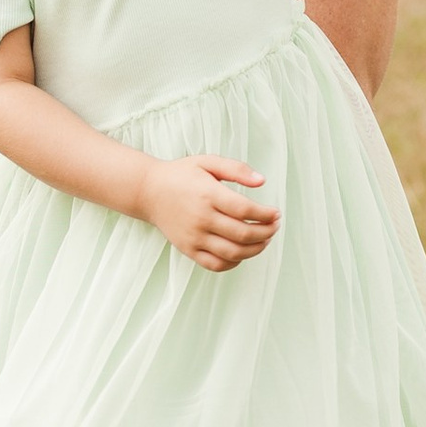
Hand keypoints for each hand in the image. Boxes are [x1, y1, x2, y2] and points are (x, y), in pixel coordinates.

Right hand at [139, 154, 279, 268]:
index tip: (276, 213)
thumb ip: (236, 169)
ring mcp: (194, 237)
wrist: (149, 191)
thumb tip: (262, 181)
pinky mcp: (188, 250)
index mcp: (208, 195)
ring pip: (232, 253)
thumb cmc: (181, 175)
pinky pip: (215, 264)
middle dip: (266, 233)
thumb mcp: (208, 162)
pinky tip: (243, 252)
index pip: (245, 210)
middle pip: (242, 234)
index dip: (266, 215)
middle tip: (275, 226)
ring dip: (255, 249)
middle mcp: (202, 218)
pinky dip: (234, 262)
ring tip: (264, 240)